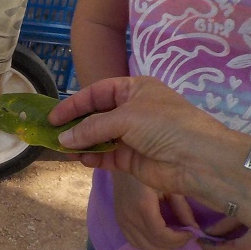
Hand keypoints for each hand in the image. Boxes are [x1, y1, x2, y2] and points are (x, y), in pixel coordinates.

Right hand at [53, 77, 240, 192]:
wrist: (197, 160)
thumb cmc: (166, 125)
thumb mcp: (126, 117)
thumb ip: (92, 127)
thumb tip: (63, 138)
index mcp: (135, 89)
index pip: (97, 92)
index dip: (74, 103)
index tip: (53, 116)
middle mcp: (132, 110)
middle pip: (96, 115)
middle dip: (76, 125)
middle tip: (53, 134)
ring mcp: (132, 136)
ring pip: (98, 137)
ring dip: (81, 143)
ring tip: (63, 149)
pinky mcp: (132, 159)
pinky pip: (106, 155)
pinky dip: (93, 157)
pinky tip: (81, 159)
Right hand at [111, 174, 194, 249]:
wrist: (126, 158)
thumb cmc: (152, 167)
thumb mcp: (171, 186)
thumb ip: (182, 209)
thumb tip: (194, 228)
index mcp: (143, 206)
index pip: (161, 236)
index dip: (178, 240)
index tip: (191, 234)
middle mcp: (129, 216)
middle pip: (152, 244)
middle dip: (172, 245)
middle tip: (185, 236)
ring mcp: (121, 219)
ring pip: (142, 246)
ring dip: (160, 247)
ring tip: (174, 238)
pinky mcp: (119, 220)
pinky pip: (133, 241)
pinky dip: (147, 244)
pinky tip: (159, 238)